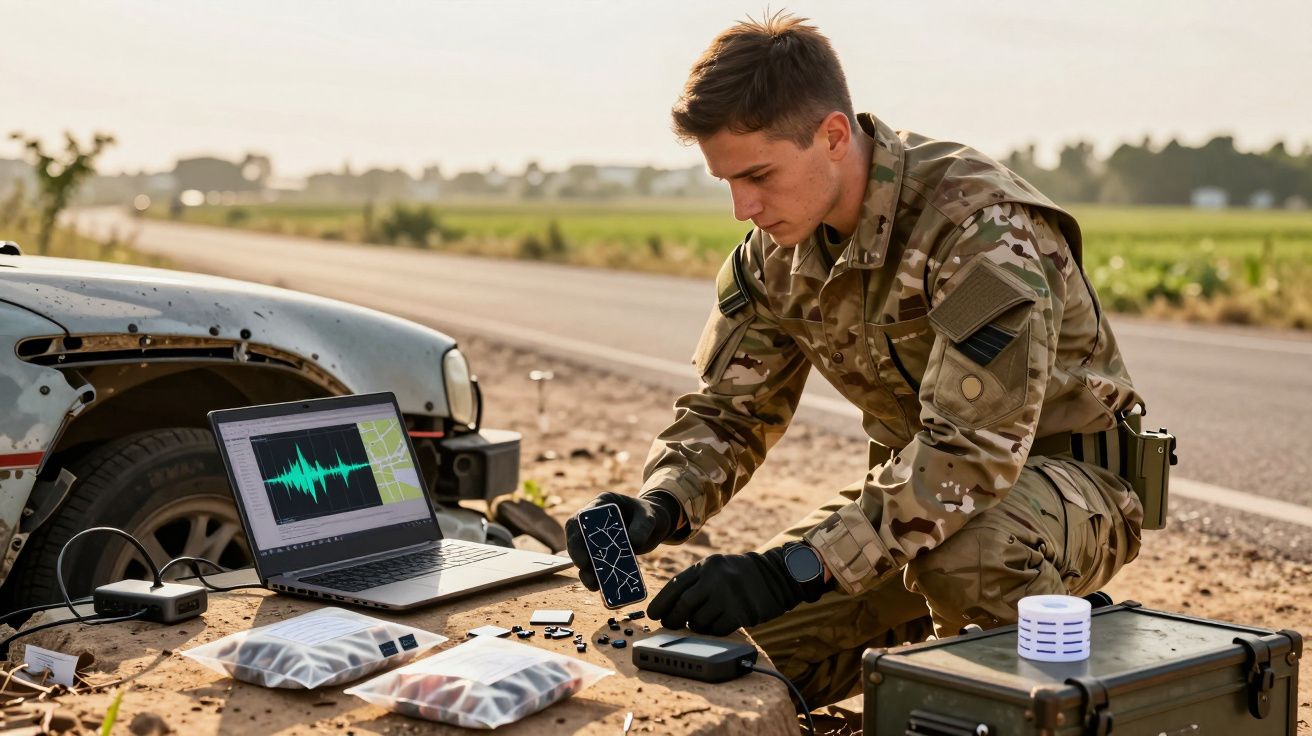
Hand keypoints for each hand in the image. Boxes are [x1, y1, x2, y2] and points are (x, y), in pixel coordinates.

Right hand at [565, 491, 680, 590]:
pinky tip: (601, 589)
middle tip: (585, 570)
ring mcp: (596, 538)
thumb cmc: (650, 515)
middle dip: (578, 555)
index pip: (580, 519)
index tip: (582, 555)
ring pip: (584, 555)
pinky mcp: (602, 552)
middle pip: (577, 538)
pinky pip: (595, 565)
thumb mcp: (650, 516)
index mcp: (601, 505)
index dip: (576, 537)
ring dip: (586, 571)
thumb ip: (643, 525)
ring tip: (594, 585)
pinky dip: (597, 577)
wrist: (655, 525)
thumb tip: (634, 542)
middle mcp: (593, 521)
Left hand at [647, 545, 826, 635]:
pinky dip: (713, 631)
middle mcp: (715, 578)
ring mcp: (728, 595)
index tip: (653, 614)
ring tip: (701, 622)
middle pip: (683, 605)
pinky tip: (717, 625)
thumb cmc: (738, 576)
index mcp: (705, 566)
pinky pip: (717, 630)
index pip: (675, 585)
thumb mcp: (715, 568)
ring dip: (696, 626)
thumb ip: (694, 582)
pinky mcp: (741, 612)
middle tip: (671, 624)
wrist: (775, 575)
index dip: (661, 602)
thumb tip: (667, 608)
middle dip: (673, 618)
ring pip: (699, 621)